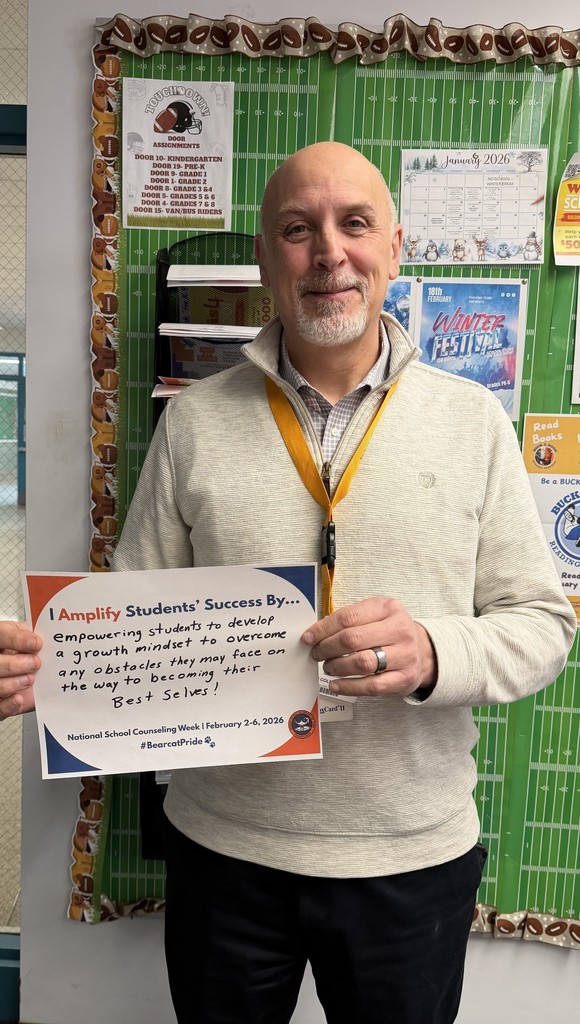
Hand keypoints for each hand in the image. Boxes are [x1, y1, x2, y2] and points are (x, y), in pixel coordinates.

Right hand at [0, 622, 41, 719]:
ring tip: (30, 679)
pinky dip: (8, 704)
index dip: (17, 639)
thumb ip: (26, 636)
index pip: (1, 635)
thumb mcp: (22, 639)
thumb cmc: (19, 654)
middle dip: (16, 664)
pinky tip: (18, 698)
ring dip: (14, 683)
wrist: (16, 675)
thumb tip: (36, 638)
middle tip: (35, 663)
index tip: (36, 643)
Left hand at [302, 597, 435, 697]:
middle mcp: (399, 629)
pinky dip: (348, 687)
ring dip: (337, 666)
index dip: (323, 629)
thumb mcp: (376, 615)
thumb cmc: (390, 632)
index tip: (308, 638)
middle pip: (353, 639)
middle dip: (327, 648)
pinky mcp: (404, 677)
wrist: (423, 651)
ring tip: (328, 667)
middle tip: (317, 654)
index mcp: (388, 608)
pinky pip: (371, 686)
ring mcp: (405, 654)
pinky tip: (336, 684)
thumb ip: (350, 620)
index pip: (348, 617)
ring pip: (362, 662)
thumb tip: (315, 634)